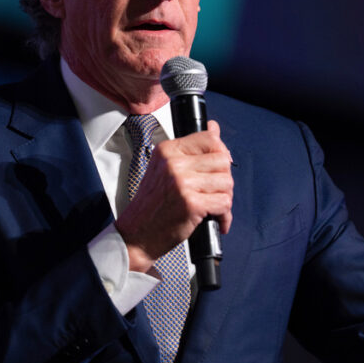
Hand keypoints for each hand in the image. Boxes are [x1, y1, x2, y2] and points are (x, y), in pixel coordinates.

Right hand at [115, 120, 233, 272]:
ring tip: (212, 206)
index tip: (218, 168)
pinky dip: (224, 215)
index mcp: (167, 150)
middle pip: (223, 160)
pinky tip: (214, 219)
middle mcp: (174, 163)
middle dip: (224, 178)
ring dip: (225, 198)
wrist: (136, 235)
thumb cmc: (152, 205)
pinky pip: (224, 203)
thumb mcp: (165, 169)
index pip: (209, 138)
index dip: (221, 153)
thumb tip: (214, 128)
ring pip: (227, 182)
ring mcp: (183, 183)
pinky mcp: (191, 203)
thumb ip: (191, 150)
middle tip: (214, 192)